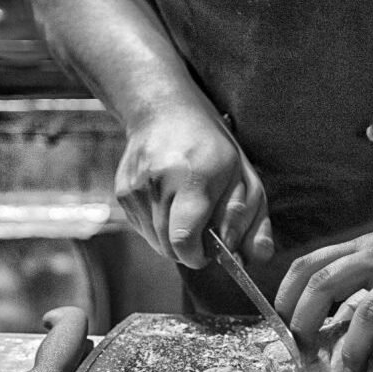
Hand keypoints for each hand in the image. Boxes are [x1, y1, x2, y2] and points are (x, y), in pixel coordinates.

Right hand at [115, 104, 273, 267]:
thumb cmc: (213, 148)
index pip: (184, 240)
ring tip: (188, 210)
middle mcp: (159, 183)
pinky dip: (160, 227)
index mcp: (194, 178)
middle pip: (170, 247)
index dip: (197, 256)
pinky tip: (170, 202)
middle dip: (190, 249)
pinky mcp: (122, 192)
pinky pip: (144, 229)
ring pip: (156, 242)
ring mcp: (136, 188)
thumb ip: (250, 222)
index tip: (207, 253)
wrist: (164, 112)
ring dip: (175, 239)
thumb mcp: (245, 179)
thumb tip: (249, 259)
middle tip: (203, 230)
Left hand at [275, 207, 372, 371]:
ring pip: (369, 313)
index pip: (309, 264)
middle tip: (304, 353)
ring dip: (353, 349)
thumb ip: (360, 268)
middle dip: (305, 323)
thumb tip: (329, 308)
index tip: (281, 324)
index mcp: (365, 246)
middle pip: (325, 285)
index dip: (285, 295)